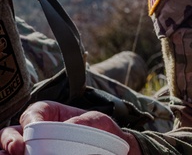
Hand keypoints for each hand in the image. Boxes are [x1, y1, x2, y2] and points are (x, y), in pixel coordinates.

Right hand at [0, 102, 140, 154]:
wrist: (111, 150)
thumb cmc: (102, 132)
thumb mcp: (99, 121)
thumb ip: (88, 120)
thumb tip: (68, 126)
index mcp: (49, 114)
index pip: (33, 112)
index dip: (29, 119)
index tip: (32, 127)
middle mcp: (34, 131)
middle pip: (11, 133)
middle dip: (9, 140)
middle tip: (17, 149)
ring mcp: (32, 148)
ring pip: (8, 149)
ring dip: (6, 152)